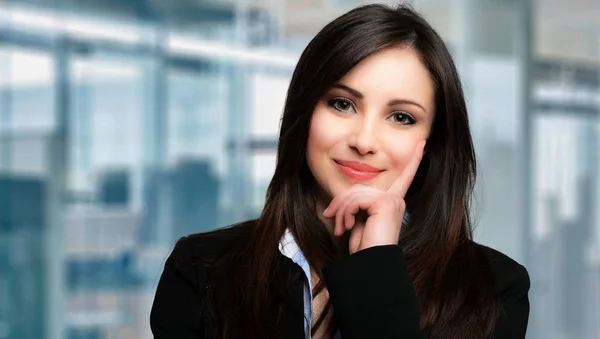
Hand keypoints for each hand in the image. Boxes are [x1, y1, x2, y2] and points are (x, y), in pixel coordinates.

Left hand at [322, 140, 425, 254]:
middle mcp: (396, 198)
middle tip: (330, 216)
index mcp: (392, 201)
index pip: (404, 177)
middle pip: (359, 186)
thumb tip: (344, 198)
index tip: (422, 143)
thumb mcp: (358, 220)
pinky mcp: (385, 203)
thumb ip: (358, 203)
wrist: (370, 265)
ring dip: (340, 210)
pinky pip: (355, 199)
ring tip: (339, 227)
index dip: (414, 159)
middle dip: (340, 202)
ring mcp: (393, 200)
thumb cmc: (364, 248)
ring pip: (354, 193)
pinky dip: (344, 212)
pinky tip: (345, 227)